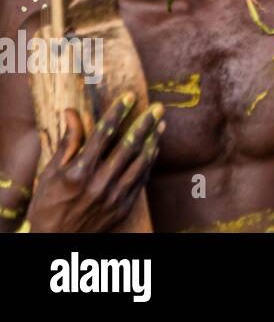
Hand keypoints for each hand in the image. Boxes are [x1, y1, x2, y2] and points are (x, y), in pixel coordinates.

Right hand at [27, 95, 164, 232]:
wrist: (55, 241)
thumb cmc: (48, 204)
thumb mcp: (51, 173)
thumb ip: (67, 142)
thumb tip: (71, 112)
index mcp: (78, 172)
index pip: (102, 134)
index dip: (117, 112)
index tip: (129, 96)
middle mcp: (99, 184)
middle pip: (128, 146)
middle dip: (145, 123)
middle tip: (157, 107)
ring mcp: (114, 197)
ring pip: (141, 162)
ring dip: (153, 140)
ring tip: (161, 124)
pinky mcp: (123, 207)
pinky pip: (142, 179)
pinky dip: (150, 161)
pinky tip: (154, 148)